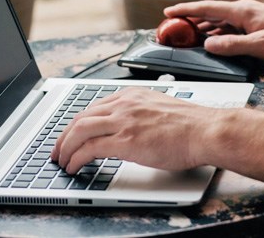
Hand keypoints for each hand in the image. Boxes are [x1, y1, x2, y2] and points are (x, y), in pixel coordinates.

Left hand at [51, 88, 216, 173]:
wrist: (206, 130)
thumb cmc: (192, 125)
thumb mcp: (160, 110)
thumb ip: (141, 115)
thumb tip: (131, 129)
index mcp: (133, 95)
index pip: (94, 107)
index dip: (77, 123)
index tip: (71, 134)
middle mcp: (125, 104)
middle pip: (81, 117)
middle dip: (64, 136)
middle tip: (58, 150)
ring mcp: (124, 121)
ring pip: (80, 131)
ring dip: (65, 148)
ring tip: (62, 162)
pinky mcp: (126, 140)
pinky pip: (90, 149)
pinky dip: (76, 159)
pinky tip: (74, 167)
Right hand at [164, 0, 263, 62]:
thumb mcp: (260, 46)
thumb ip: (233, 46)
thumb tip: (208, 45)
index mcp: (241, 11)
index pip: (207, 7)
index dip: (186, 9)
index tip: (168, 11)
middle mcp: (243, 10)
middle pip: (210, 13)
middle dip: (190, 19)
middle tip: (172, 27)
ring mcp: (249, 16)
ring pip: (220, 20)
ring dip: (203, 26)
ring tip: (187, 34)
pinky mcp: (255, 23)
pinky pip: (229, 25)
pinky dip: (217, 31)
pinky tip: (213, 39)